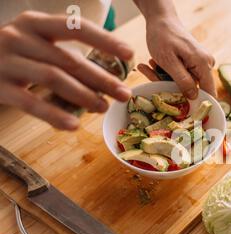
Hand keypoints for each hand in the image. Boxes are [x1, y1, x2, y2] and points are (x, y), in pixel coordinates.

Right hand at [0, 11, 133, 130]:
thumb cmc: (16, 56)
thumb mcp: (37, 44)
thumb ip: (66, 54)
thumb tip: (109, 79)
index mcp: (35, 23)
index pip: (76, 27)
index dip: (105, 40)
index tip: (130, 54)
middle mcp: (20, 37)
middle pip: (69, 58)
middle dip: (101, 78)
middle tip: (124, 94)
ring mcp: (7, 60)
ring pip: (53, 77)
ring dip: (83, 95)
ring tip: (103, 108)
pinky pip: (30, 102)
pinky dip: (54, 115)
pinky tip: (73, 125)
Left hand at [139, 17, 215, 98]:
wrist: (161, 19)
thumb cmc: (163, 37)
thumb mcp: (169, 61)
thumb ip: (183, 80)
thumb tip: (194, 97)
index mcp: (203, 64)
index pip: (209, 93)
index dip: (196, 103)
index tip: (178, 106)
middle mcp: (206, 64)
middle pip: (193, 88)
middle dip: (171, 86)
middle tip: (152, 74)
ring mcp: (200, 64)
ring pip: (184, 83)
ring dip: (164, 78)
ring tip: (150, 64)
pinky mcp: (193, 64)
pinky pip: (181, 76)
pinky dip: (166, 73)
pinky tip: (152, 63)